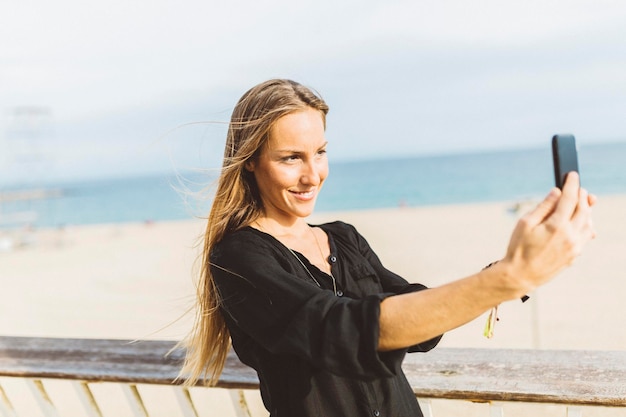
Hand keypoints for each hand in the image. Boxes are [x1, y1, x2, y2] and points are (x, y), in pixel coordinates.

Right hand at [501, 172, 595, 296]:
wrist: (520, 275)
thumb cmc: (518, 249)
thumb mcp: (525, 223)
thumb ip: (543, 206)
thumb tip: (556, 192)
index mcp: (556, 226)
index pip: (570, 198)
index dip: (572, 184)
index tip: (573, 175)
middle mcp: (570, 236)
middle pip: (584, 209)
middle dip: (582, 195)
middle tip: (578, 188)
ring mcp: (575, 247)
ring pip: (589, 223)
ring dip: (586, 211)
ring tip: (581, 203)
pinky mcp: (574, 256)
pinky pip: (586, 237)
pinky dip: (586, 225)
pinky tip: (582, 222)